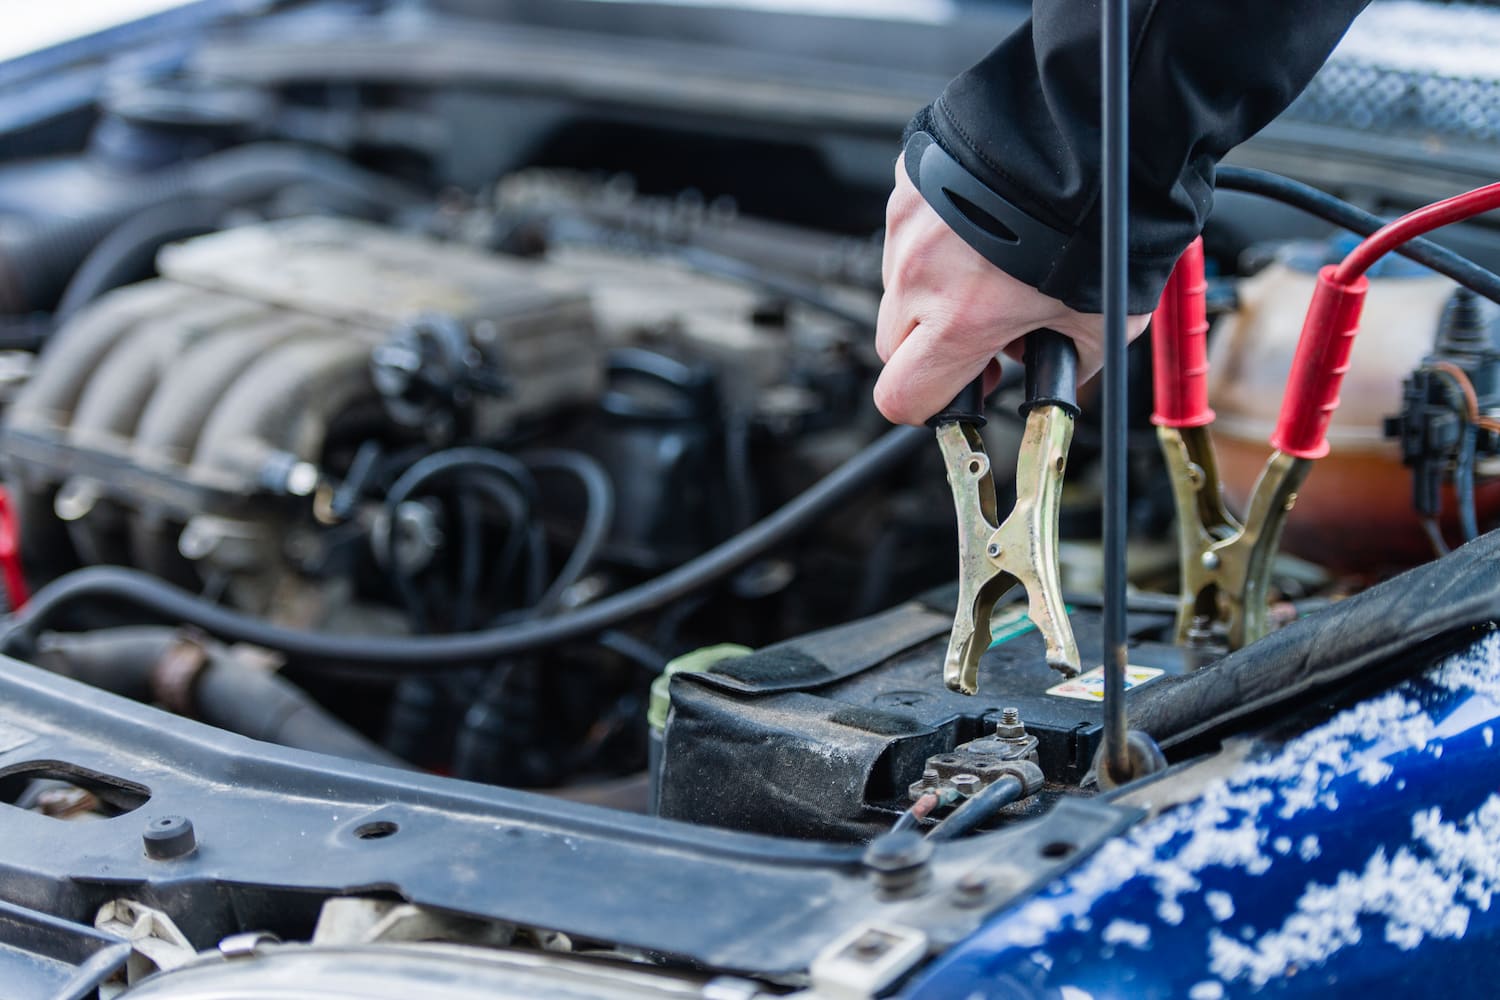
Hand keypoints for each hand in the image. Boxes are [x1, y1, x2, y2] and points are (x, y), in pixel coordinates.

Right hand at [874, 155, 1149, 424]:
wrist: (1091, 127)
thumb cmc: (1102, 218)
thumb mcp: (1106, 319)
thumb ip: (1070, 361)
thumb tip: (1060, 373)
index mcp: (959, 321)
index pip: (901, 396)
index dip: (927, 405)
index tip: (957, 392)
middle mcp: (920, 275)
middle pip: (892, 344)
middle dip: (930, 348)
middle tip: (984, 330)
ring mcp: (907, 224)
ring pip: (901, 284)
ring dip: (935, 288)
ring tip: (994, 263)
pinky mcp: (910, 182)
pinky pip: (910, 228)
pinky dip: (941, 236)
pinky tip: (987, 221)